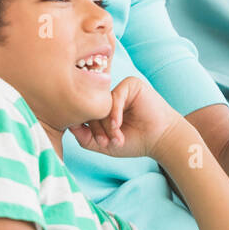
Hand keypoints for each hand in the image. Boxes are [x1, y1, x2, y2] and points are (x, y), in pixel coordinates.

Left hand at [69, 76, 185, 160]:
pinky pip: (115, 97)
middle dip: (97, 129)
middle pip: (91, 108)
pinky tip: (119, 126)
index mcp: (101, 107)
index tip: (99, 144)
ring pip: (102, 104)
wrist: (160, 140)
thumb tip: (68, 125)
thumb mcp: (104, 143)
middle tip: (107, 143)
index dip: (86, 128)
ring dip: (107, 124)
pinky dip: (114, 113)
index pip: (84, 113)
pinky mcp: (132, 84)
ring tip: (116, 138)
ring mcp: (119, 89)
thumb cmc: (135, 141)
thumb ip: (84, 137)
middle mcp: (108, 96)